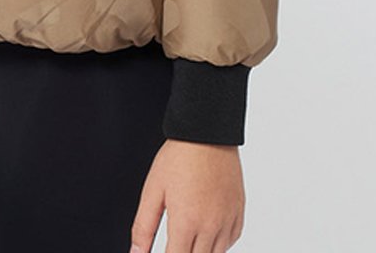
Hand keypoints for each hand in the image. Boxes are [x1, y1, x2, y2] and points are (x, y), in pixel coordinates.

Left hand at [129, 138, 244, 252]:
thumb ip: (143, 227)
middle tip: (175, 242)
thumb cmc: (180, 157)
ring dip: (200, 252)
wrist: (207, 133)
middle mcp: (210, 227)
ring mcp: (227, 221)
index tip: (162, 252)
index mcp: (186, 222)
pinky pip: (230, 242)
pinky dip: (218, 244)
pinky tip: (205, 232)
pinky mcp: (238, 214)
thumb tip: (136, 252)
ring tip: (188, 237)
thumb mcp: (153, 190)